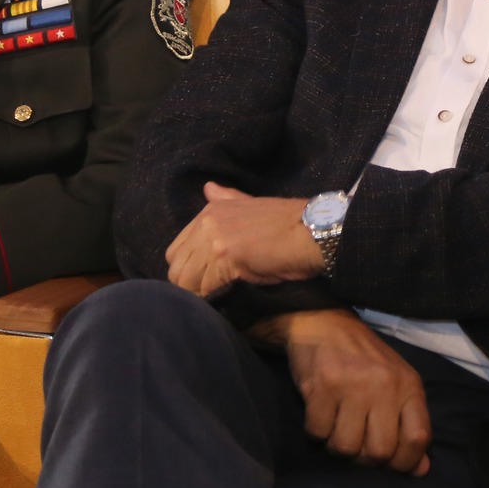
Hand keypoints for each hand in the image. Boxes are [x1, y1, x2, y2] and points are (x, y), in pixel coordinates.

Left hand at [164, 183, 322, 297]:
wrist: (312, 231)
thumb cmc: (288, 223)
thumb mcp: (252, 204)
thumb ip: (226, 199)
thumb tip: (208, 187)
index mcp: (210, 209)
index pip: (176, 250)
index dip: (189, 270)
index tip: (206, 281)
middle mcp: (207, 221)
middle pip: (176, 268)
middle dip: (189, 285)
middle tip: (211, 295)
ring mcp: (214, 238)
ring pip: (185, 281)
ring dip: (199, 295)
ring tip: (218, 300)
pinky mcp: (225, 256)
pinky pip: (205, 288)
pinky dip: (213, 299)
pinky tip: (227, 299)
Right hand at [254, 310, 431, 475]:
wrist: (322, 322)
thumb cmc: (363, 359)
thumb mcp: (395, 384)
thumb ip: (409, 424)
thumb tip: (420, 471)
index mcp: (408, 384)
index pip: (418, 438)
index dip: (405, 462)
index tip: (390, 463)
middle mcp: (384, 384)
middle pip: (380, 452)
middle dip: (365, 459)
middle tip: (357, 442)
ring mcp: (351, 385)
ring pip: (346, 448)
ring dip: (337, 446)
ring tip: (336, 426)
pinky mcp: (320, 386)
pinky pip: (318, 433)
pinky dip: (316, 431)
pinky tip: (319, 413)